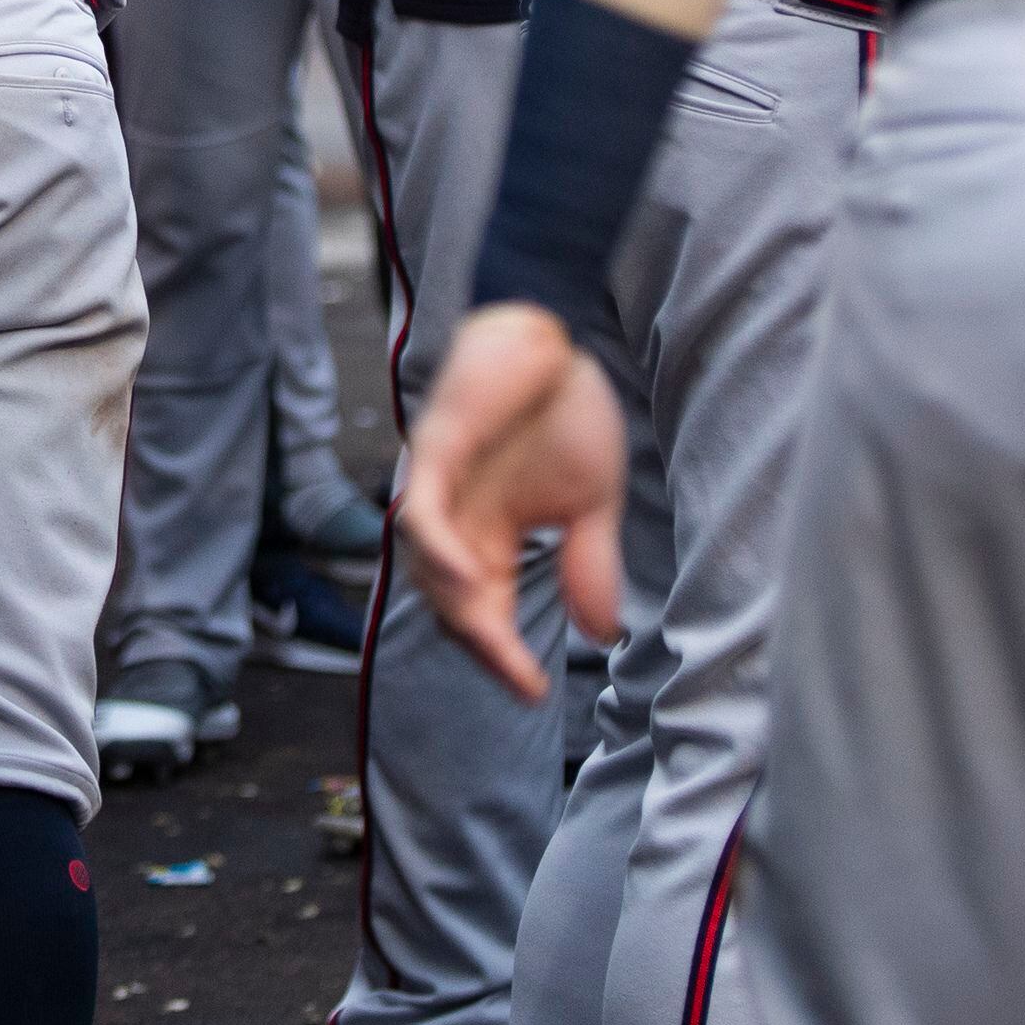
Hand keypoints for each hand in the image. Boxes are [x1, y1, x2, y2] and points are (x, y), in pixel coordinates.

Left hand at [398, 303, 624, 700]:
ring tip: (494, 641)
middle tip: (516, 677)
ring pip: (426, 568)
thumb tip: (604, 634)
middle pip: (448, 604)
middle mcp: (453, 521)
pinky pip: (420, 515)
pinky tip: (470, 579)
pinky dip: (438, 552)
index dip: (502, 656)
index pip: (482, 613)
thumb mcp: (591, 501)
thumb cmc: (564, 408)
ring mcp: (437, 488)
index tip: (533, 691)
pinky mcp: (433, 453)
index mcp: (486, 536)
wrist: (558, 333)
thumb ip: (588, 564)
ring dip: (457, 608)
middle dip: (480, 646)